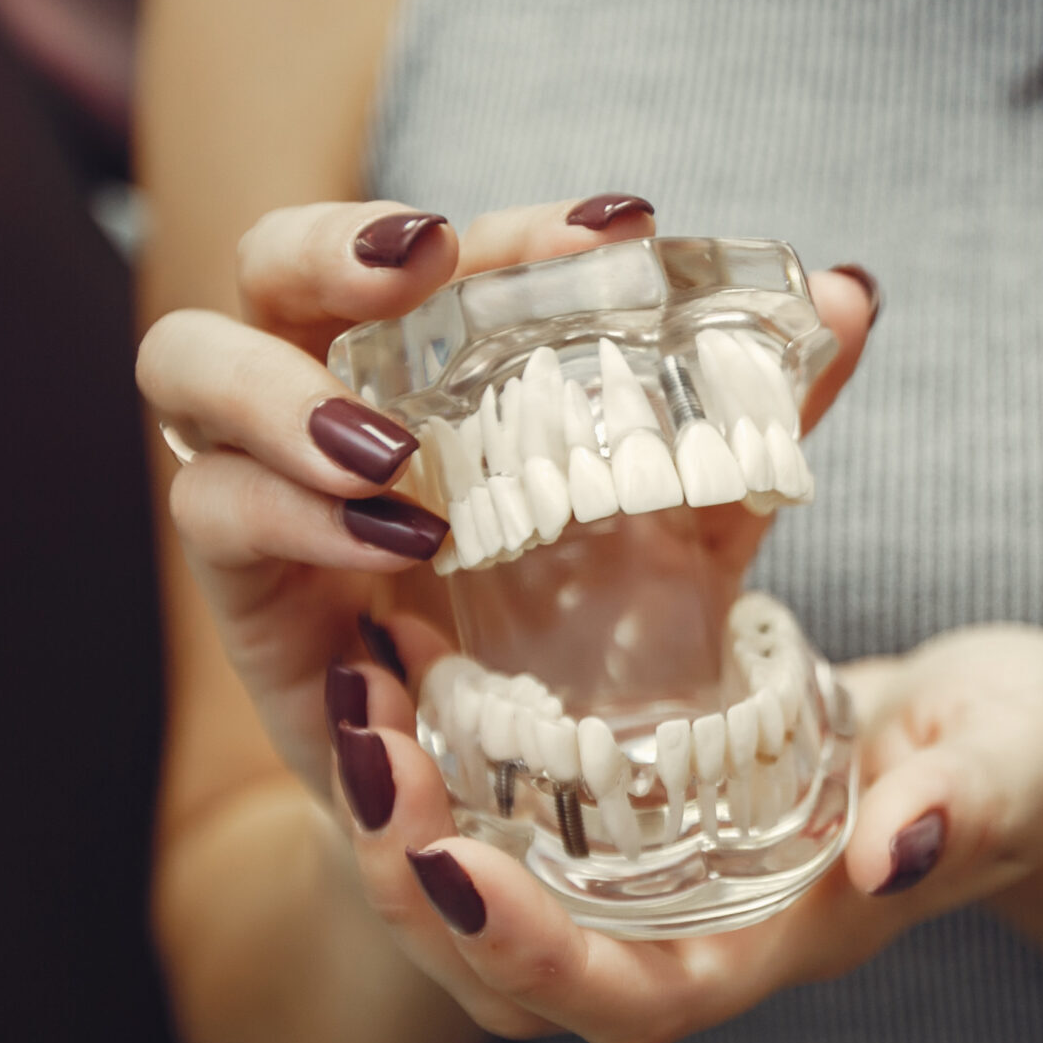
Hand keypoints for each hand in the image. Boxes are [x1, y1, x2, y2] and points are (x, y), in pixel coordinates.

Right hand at [136, 195, 876, 798]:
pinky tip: (394, 540)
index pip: (437, 253)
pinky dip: (291, 514)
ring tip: (395, 449)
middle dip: (330, 247)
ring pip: (189, 371)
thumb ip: (760, 420)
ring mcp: (275, 491)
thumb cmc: (589, 641)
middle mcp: (333, 405)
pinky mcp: (253, 599)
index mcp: (431, 368)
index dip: (516, 230)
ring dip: (284, 389)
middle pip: (266, 266)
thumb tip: (854, 294)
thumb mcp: (692, 527)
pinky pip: (217, 518)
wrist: (525, 815)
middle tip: (427, 266)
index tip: (621, 226)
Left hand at [331, 623, 1042, 1042]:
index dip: (535, 958)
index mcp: (777, 938)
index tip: (452, 869)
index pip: (635, 999)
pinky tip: (406, 644)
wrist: (996, 722)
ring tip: (358, 692)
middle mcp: (690, 924)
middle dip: (414, 882)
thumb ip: (970, 799)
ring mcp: (649, 865)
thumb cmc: (1017, 743)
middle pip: (517, 972)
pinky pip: (503, 799)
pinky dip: (440, 741)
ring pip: (489, 885)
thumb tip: (890, 851)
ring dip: (402, 809)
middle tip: (361, 749)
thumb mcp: (1020, 751)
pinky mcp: (624, 793)